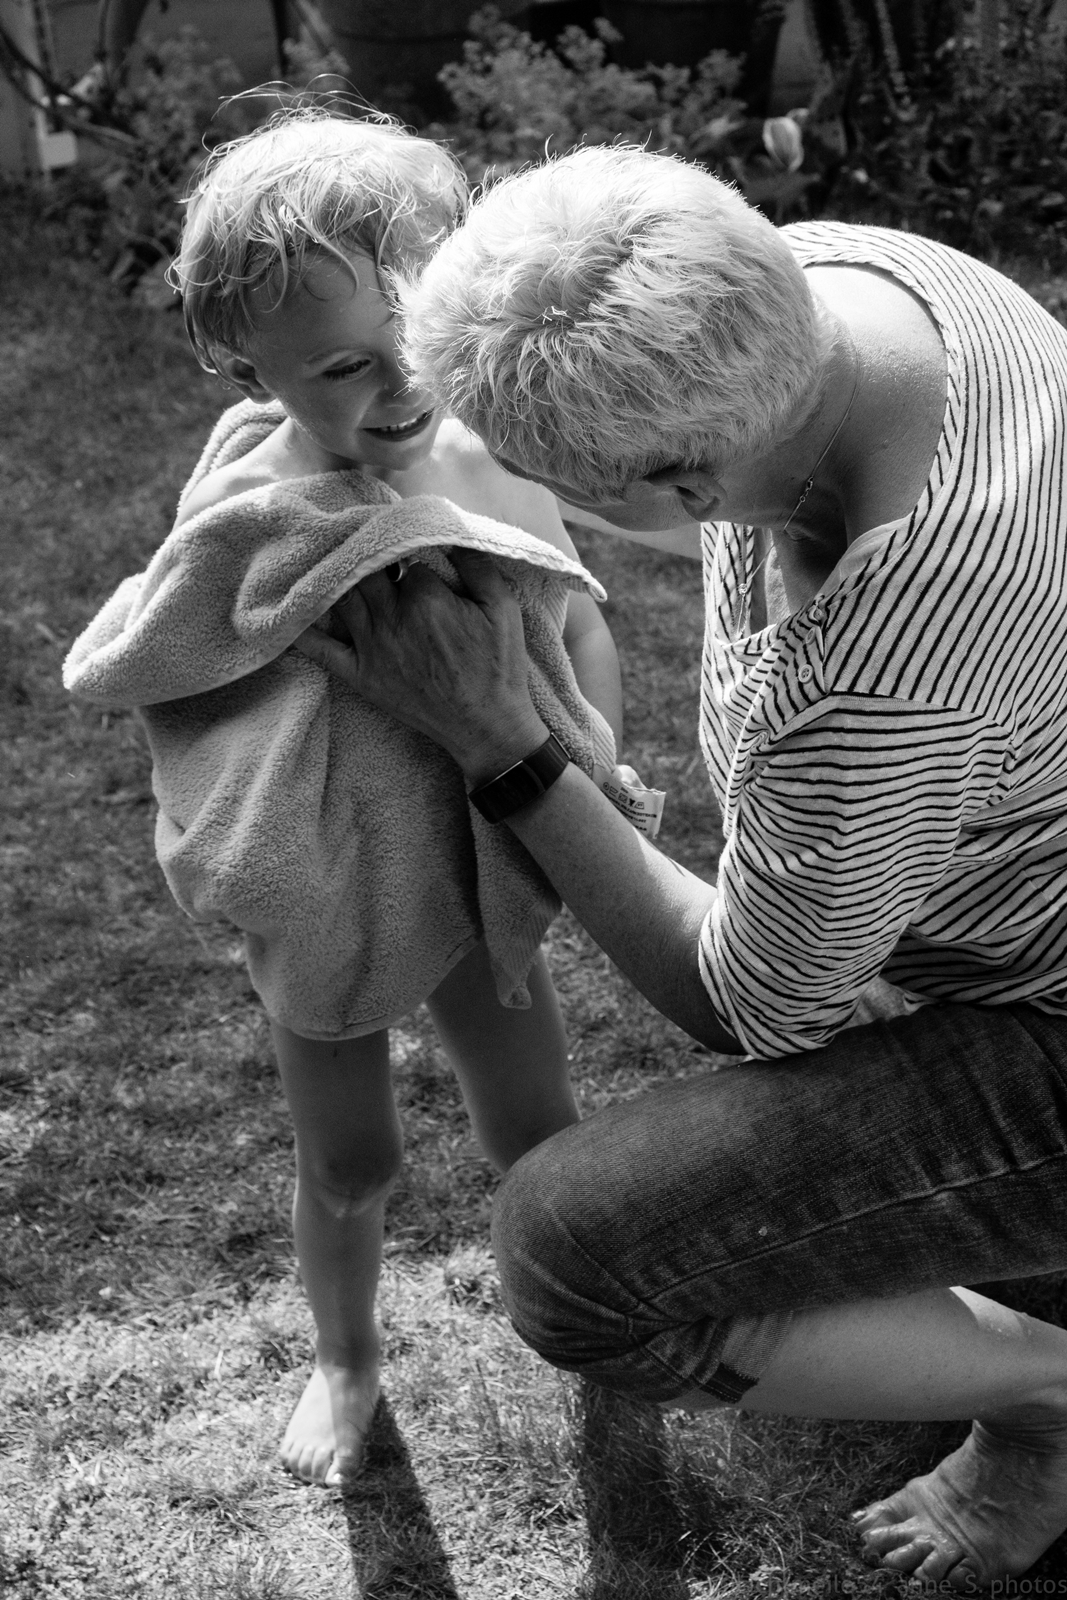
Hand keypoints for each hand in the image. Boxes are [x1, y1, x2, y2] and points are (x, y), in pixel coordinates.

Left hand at [294, 549, 547, 784]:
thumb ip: (478, 565)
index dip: (414, 558)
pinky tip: (289, 610)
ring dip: (339, 578)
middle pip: (365, 571)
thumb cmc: (498, 667)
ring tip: (340, 564)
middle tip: (379, 557)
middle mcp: (392, 620)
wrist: (486, 726)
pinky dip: (302, 630)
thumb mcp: (504, 608)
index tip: (419, 562)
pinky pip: (321, 649)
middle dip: (371, 559)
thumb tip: (451, 531)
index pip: (406, 560)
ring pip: (341, 597)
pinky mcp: (360, 675)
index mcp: (426, 599)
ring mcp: (372, 648)